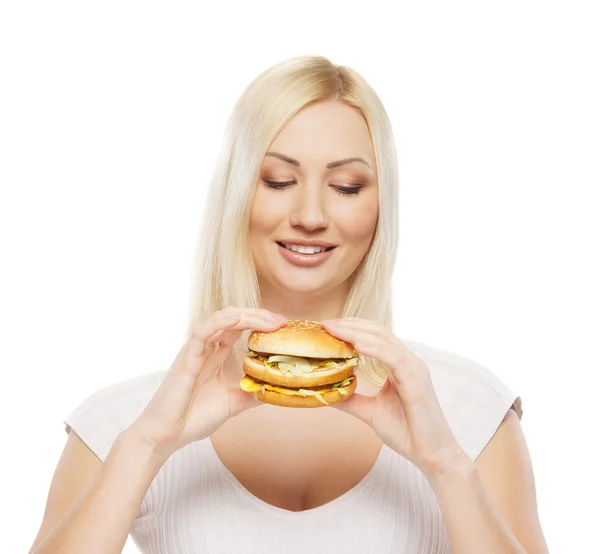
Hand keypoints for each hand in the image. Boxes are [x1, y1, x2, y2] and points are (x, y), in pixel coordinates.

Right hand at [131, 307, 287, 458]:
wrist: (166, 436)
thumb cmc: (192, 418)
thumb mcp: (232, 403)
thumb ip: (251, 394)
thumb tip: (275, 390)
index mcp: (215, 355)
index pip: (239, 328)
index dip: (260, 323)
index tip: (282, 326)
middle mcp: (206, 348)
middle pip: (234, 318)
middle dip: (260, 315)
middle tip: (282, 321)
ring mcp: (196, 350)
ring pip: (222, 319)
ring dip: (248, 316)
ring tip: (269, 321)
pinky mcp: (186, 357)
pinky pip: (203, 331)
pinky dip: (221, 321)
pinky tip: (239, 319)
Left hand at [321, 317, 467, 475]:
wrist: (432, 456)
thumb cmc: (407, 433)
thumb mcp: (371, 412)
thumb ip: (352, 400)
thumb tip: (327, 395)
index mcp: (400, 366)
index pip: (376, 336)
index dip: (352, 328)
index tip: (327, 328)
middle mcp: (409, 362)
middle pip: (378, 331)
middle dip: (351, 324)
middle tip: (325, 324)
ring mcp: (414, 369)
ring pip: (384, 340)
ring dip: (357, 332)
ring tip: (335, 329)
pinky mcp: (416, 381)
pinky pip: (394, 358)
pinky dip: (374, 348)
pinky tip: (356, 345)